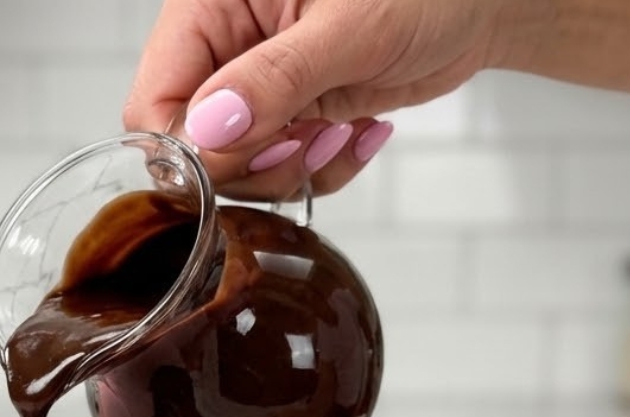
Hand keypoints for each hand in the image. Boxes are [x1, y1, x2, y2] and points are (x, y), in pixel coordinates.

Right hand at [123, 0, 518, 197]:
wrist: (486, 1)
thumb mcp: (354, 25)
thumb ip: (276, 79)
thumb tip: (209, 129)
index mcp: (213, 5)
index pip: (155, 101)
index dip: (193, 146)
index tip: (254, 151)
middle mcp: (224, 48)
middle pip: (190, 146)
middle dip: (252, 165)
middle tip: (308, 145)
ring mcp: (253, 87)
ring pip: (233, 170)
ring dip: (290, 173)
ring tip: (342, 136)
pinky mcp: (285, 116)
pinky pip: (275, 173)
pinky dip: (316, 173)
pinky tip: (356, 136)